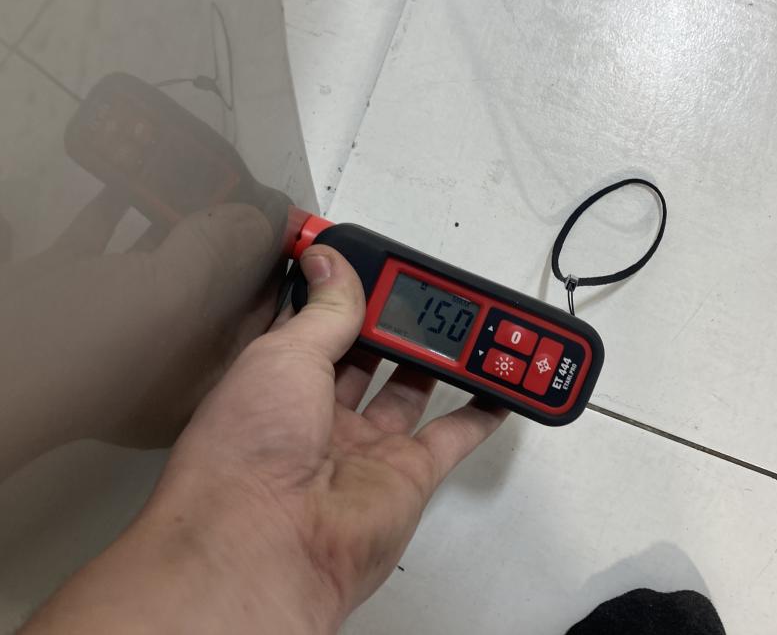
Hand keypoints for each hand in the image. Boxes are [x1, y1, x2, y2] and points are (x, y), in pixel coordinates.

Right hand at [0, 187, 287, 478]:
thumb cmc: (88, 349)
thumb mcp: (179, 298)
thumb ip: (224, 254)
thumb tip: (256, 220)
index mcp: (206, 375)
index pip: (265, 319)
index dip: (285, 271)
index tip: (298, 228)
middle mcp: (164, 357)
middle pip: (215, 285)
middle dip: (231, 235)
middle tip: (251, 190)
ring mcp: (113, 328)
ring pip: (161, 260)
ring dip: (180, 216)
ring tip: (203, 173)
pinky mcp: (67, 296)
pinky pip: (106, 244)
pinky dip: (123, 213)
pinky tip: (135, 183)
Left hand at [22, 244, 506, 633]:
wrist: (266, 544)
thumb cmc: (248, 450)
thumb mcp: (283, 354)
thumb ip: (325, 309)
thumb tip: (331, 261)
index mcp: (281, 381)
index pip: (325, 324)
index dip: (353, 293)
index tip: (382, 264)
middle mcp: (323, 414)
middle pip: (375, 354)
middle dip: (403, 321)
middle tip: (434, 290)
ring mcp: (368, 446)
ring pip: (416, 387)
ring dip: (445, 356)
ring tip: (473, 320)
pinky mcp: (409, 475)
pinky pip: (453, 435)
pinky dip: (481, 411)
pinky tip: (498, 386)